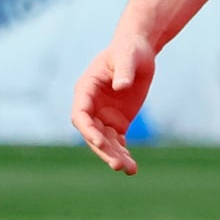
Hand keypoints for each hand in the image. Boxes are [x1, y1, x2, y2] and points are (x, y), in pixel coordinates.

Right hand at [72, 34, 156, 174]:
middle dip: (103, 150)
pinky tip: (132, 167)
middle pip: (92, 134)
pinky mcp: (118, 122)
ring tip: (129, 170)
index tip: (100, 143)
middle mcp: (91, 106)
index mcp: (86, 89)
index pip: (80, 115)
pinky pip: (118, 142)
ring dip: (114, 156)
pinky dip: (123, 153)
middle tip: (117, 165)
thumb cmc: (129, 49)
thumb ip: (123, 70)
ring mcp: (103, 116)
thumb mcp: (127, 56)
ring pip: (105, 142)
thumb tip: (121, 87)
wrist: (139, 51)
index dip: (88, 130)